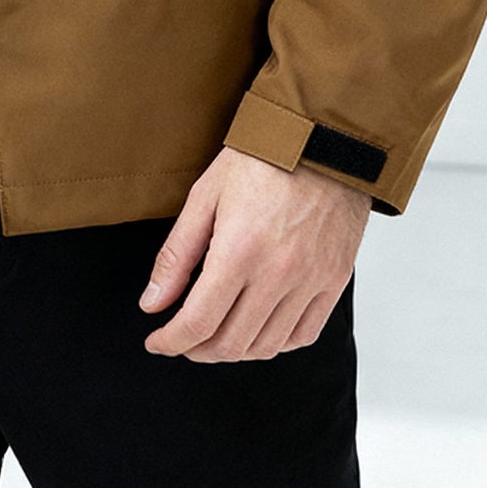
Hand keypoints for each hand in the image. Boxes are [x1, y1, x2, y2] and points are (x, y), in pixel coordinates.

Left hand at [138, 145, 369, 361]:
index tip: (157, 342)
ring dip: (234, 350)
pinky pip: (303, 335)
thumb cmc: (262, 159)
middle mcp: (277, 273)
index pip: (198, 324)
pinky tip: (258, 327)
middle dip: (196, 350)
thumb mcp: (205, 195)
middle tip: (184, 338)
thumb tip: (151, 304)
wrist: (322, 137)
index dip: (170, 342)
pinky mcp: (334, 280)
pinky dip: (276, 343)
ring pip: (266, 346)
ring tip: (217, 334)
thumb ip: (177, 255)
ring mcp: (310, 280)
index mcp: (239, 250)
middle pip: (230, 344)